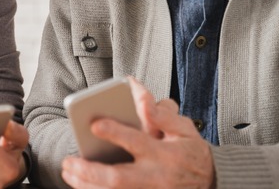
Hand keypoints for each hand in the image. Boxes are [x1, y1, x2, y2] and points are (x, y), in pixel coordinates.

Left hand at [61, 78, 214, 188]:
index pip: (137, 142)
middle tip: (68, 161)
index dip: (115, 132)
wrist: (210, 184)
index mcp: (165, 154)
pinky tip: (82, 184)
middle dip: (89, 171)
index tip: (94, 124)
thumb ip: (163, 116)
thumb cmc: (192, 153)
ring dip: (87, 186)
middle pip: (118, 179)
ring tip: (69, 172)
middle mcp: (156, 177)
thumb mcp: (185, 130)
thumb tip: (142, 99)